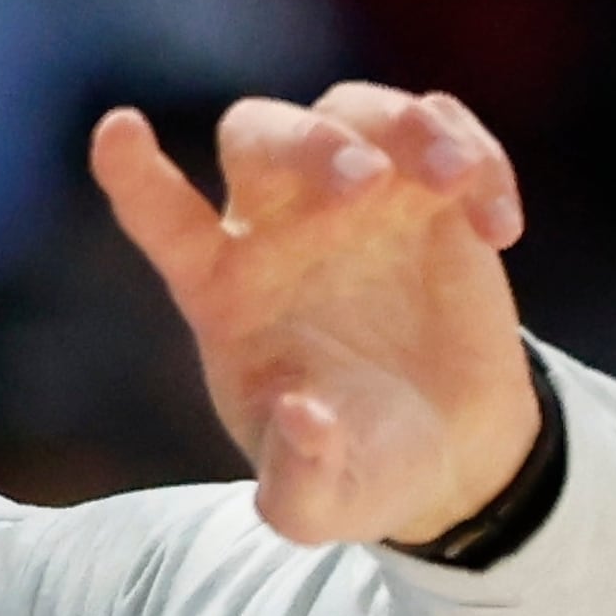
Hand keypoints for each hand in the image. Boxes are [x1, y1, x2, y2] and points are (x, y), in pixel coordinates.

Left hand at [92, 83, 539, 545]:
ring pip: (353, 109)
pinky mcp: (432, 191)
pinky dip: (476, 155)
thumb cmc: (358, 468)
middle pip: (258, 134)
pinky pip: (442, 127)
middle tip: (364, 183)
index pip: (160, 218)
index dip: (132, 172)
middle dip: (306, 144)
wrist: (451, 455)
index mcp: (223, 291)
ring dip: (402, 126)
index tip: (116, 130)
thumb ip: (299, 480)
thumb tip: (304, 414)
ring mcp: (358, 199)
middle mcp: (279, 228)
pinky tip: (499, 229)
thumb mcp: (317, 507)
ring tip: (453, 180)